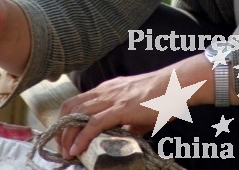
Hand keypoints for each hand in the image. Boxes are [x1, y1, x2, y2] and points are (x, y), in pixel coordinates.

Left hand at [57, 54, 212, 158]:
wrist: (177, 85)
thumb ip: (128, 123)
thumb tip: (123, 138)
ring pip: (76, 115)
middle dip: (60, 130)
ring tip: (66, 154)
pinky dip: (81, 138)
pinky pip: (93, 124)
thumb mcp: (139, 110)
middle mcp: (105, 91)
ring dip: (67, 137)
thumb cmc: (163, 96)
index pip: (76, 102)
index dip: (65, 121)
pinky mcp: (120, 108)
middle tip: (62, 149)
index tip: (65, 139)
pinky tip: (76, 150)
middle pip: (69, 108)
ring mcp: (111, 98)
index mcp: (108, 89)